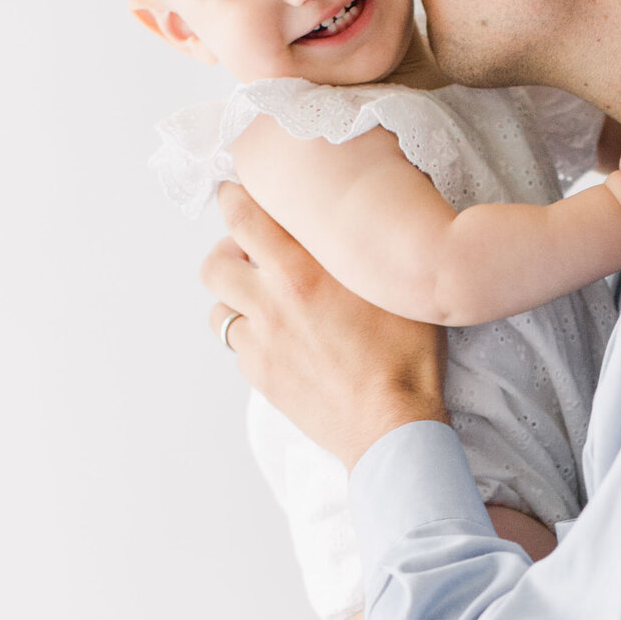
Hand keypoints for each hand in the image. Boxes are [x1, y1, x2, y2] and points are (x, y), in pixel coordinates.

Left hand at [201, 182, 447, 468]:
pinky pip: (239, 350)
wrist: (393, 425)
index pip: (242, 216)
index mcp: (301, 271)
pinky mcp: (262, 378)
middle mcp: (272, 303)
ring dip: (234, 301)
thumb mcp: (393, 288)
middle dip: (227, 254)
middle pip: (214, 264)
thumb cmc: (406, 357)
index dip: (234, 199)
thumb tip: (361, 217)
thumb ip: (362, 250)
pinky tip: (281, 344)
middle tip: (251, 256)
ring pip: (219, 311)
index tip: (237, 194)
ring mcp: (262, 344)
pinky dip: (252, 341)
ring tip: (263, 304)